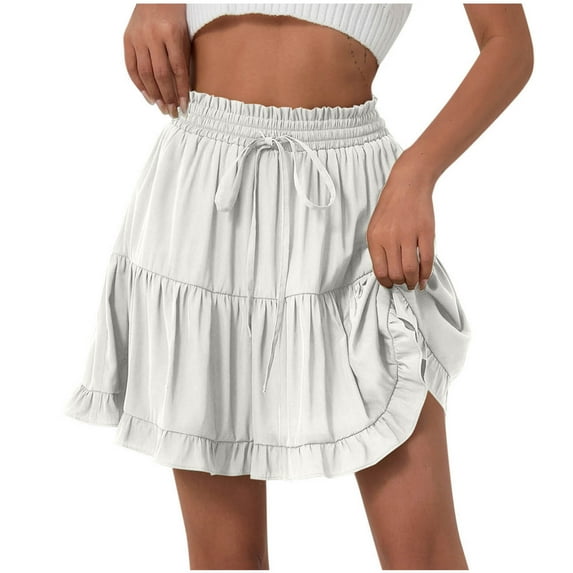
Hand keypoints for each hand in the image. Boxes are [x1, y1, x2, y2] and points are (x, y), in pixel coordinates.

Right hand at [123, 4, 191, 116]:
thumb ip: (183, 59)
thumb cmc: (174, 15)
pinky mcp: (127, 38)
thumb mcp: (184, 34)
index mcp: (171, 33)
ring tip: (161, 108)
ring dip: (153, 94)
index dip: (182, 91)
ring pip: (145, 73)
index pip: (178, 69)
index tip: (185, 106)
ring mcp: (138, 37)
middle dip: (167, 97)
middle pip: (161, 74)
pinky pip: (131, 66)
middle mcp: (152, 35)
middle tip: (172, 112)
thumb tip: (183, 89)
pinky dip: (139, 84)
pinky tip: (148, 96)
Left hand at [366, 155, 435, 289]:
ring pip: (410, 270)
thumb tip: (386, 272)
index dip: (386, 282)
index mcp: (375, 238)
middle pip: (395, 273)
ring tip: (415, 283)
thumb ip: (379, 249)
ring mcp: (408, 235)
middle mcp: (390, 238)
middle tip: (404, 284)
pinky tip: (425, 277)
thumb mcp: (375, 227)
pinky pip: (426, 259)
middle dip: (400, 283)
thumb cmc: (391, 207)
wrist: (408, 184)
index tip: (391, 284)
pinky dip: (426, 272)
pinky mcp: (426, 232)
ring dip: (413, 281)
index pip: (379, 270)